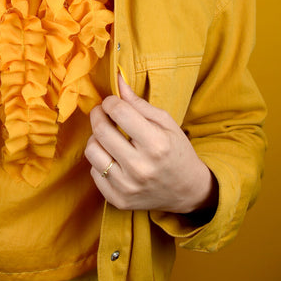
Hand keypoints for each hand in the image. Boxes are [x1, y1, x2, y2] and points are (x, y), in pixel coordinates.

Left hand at [84, 74, 217, 213]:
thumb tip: (117, 79)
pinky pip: (94, 172)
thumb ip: (139, 103)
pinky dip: (100, 161)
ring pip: (92, 151)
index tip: (113, 102)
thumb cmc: (176, 151)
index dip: (111, 102)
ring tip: (108, 137)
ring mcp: (128, 187)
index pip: (119, 111)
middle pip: (101, 131)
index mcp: (156, 144)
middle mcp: (140, 167)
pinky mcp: (119, 200)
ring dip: (96, 138)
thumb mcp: (166, 123)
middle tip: (103, 112)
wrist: (188, 191)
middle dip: (98, 115)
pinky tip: (113, 158)